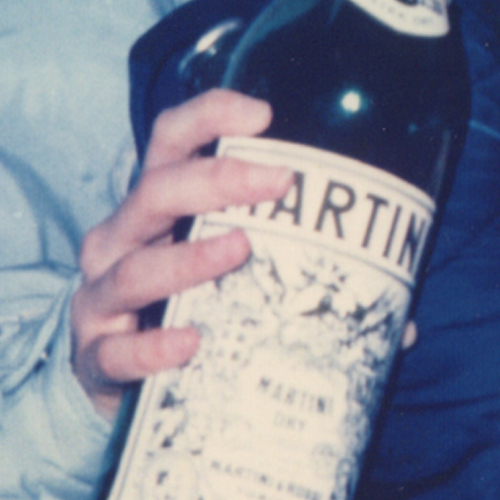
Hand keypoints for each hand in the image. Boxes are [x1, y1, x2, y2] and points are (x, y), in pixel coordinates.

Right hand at [70, 90, 290, 418]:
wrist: (117, 385)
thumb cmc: (184, 311)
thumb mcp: (232, 280)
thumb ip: (305, 285)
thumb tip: (403, 323)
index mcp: (157, 207)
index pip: (170, 140)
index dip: (209, 116)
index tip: (263, 114)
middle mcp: (122, 240)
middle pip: (156, 190)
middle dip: (217, 179)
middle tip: (279, 182)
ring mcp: (101, 299)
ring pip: (136, 267)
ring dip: (190, 257)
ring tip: (240, 250)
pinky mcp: (96, 357)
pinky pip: (118, 350)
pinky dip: (152, 346)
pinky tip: (190, 344)